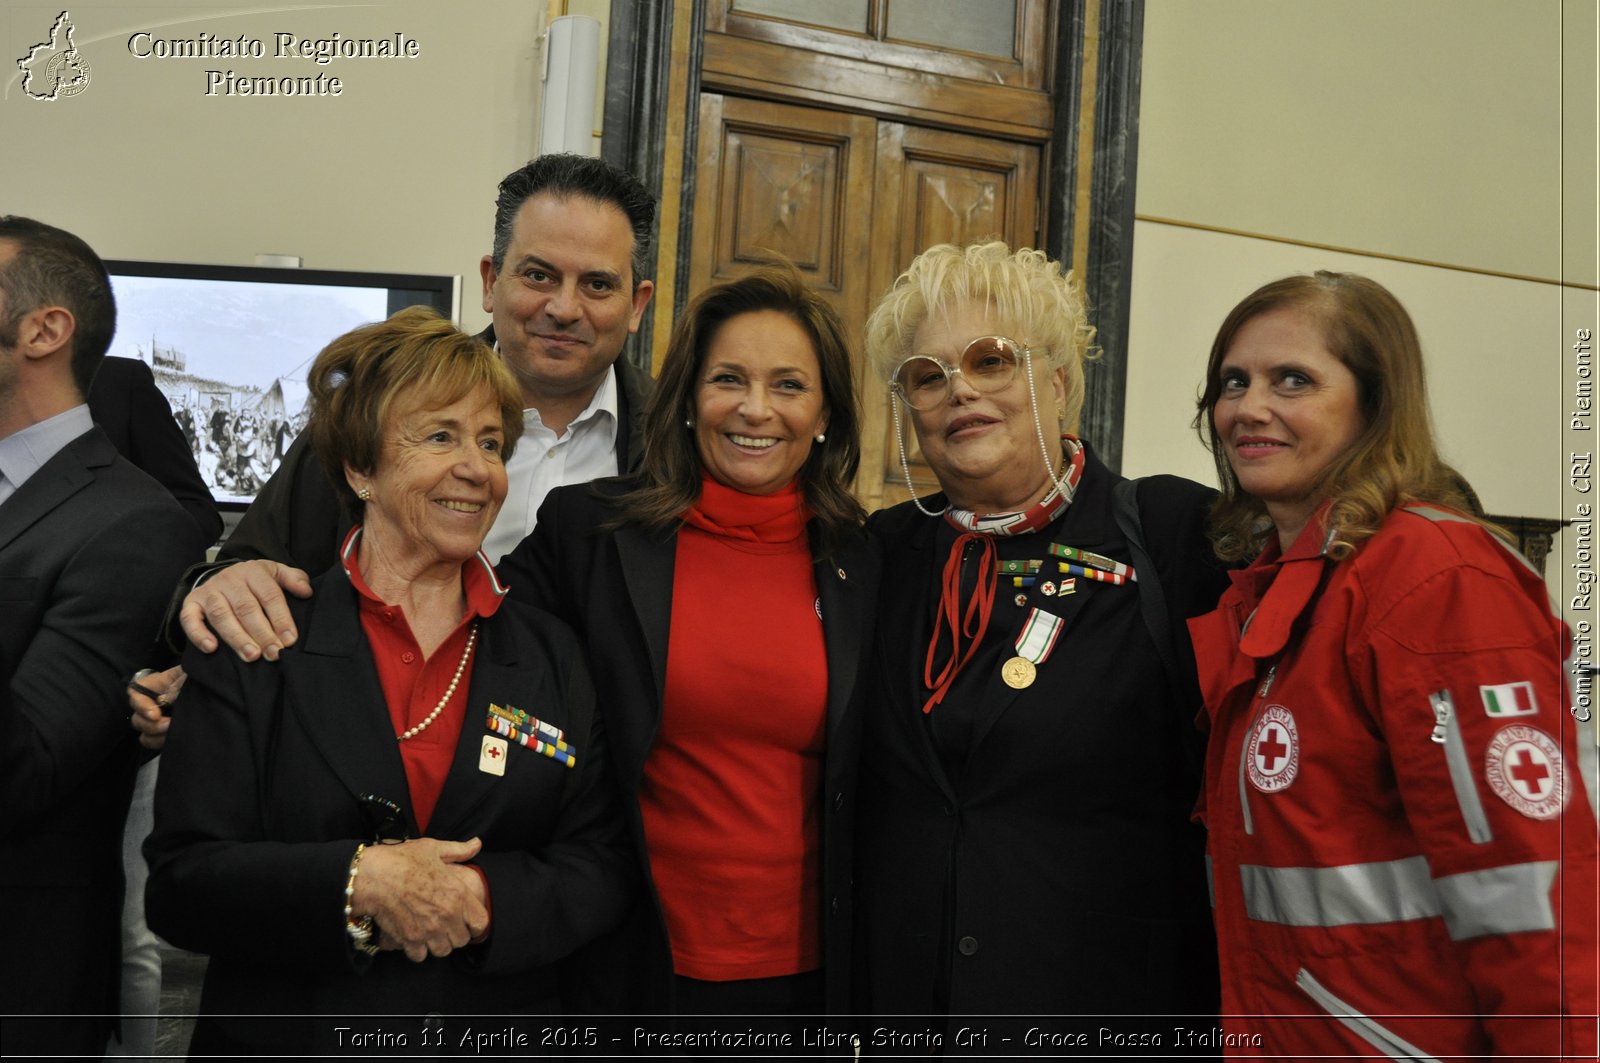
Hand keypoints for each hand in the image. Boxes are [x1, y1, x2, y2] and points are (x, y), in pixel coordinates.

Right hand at [128, 665, 185, 750]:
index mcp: (149, 687)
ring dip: (156, 736)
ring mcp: (154, 721)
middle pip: (137, 719)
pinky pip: (154, 742)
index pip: (134, 695)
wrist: (204, 688)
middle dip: (152, 725)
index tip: (155, 714)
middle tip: (168, 724)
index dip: (141, 706)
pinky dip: (161, 743)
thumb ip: (178, 683)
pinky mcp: (163, 732)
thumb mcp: (185, 674)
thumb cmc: (190, 677)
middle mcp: (147, 705)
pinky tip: (176, 738)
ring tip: (173, 733)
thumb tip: (167, 699)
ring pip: (144, 734)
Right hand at [179, 559, 311, 660]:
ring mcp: (209, 591)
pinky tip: (211, 649)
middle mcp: (229, 580)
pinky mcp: (191, 603)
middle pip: (247, 608)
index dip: (280, 618)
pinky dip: (198, 634)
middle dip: (262, 633)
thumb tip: (306, 591)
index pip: (270, 595)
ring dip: (237, 637)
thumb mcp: (275, 573)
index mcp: (253, 571)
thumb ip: (293, 579)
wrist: (221, 575)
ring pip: (221, 615)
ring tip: (251, 655)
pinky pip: (190, 618)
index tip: (289, 640)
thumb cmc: (254, 581)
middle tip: (273, 653)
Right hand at [352, 838, 488, 962]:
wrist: (372, 876)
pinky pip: (421, 956)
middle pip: (462, 940)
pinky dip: (418, 950)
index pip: (481, 923)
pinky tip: (415, 938)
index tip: (468, 920)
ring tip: (432, 933)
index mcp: (458, 894)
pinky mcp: (409, 939)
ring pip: (443, 951)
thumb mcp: (433, 849)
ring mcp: (428, 930)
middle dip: (456, 934)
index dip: (475, 923)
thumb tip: (476, 844)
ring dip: (438, 944)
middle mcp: (447, 915)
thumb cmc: (402, 860)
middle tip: (446, 925)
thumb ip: (458, 850)